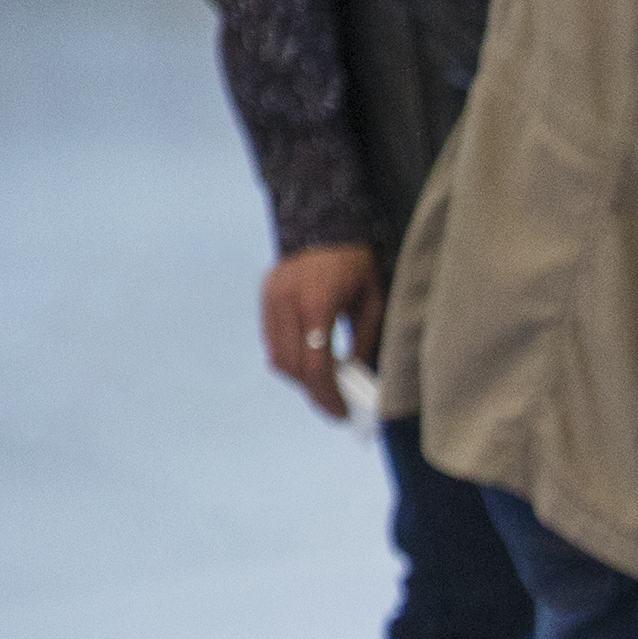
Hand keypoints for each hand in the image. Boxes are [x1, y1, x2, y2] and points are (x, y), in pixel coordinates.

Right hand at [261, 241, 379, 421]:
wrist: (324, 226)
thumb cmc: (356, 266)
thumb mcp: (373, 303)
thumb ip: (364, 341)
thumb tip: (359, 380)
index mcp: (317, 303)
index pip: (315, 364)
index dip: (326, 395)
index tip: (340, 412)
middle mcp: (286, 302)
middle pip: (291, 366)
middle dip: (313, 391)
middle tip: (335, 405)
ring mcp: (270, 299)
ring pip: (276, 357)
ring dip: (299, 377)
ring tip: (325, 384)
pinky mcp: (264, 298)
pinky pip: (271, 341)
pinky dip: (289, 358)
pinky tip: (310, 361)